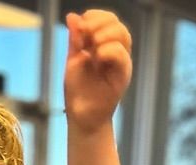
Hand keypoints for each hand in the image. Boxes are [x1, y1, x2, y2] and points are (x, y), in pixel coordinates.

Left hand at [64, 10, 131, 135]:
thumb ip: (75, 40)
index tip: (80, 25)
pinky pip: (122, 55)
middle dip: (99, 22)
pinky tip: (96, 58)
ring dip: (105, 34)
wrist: (81, 117)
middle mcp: (115, 52)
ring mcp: (120, 63)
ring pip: (123, 35)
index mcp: (104, 45)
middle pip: (117, 24)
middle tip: (85, 33)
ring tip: (91, 46)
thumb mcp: (73, 61)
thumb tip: (72, 16)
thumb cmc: (78, 92)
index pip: (107, 19)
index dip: (95, 16)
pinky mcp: (123, 76)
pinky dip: (109, 50)